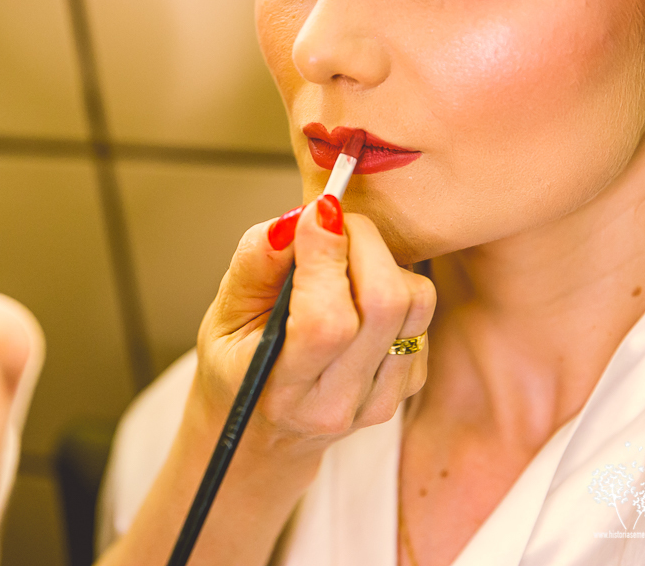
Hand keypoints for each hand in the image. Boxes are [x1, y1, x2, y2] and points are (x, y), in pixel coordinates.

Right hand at [193, 202, 435, 461]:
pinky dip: (393, 284)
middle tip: (330, 223)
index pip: (327, 321)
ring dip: (381, 259)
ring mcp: (381, 398)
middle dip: (362, 241)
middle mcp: (339, 402)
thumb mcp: (222, 317)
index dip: (327, 255)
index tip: (316, 211)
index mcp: (283, 391)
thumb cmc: (237, 370)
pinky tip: (355, 292)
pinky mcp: (409, 385)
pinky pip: (421, 315)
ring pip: (414, 303)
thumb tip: (296, 221)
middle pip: (385, 303)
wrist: (264, 434)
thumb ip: (255, 265)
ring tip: (341, 259)